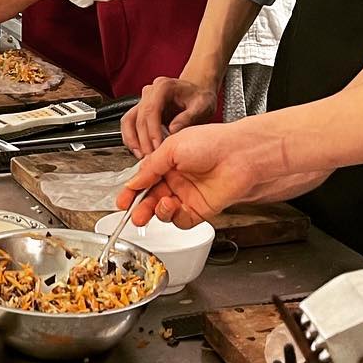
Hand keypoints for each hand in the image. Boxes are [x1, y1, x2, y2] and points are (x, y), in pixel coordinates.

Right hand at [118, 116, 324, 228]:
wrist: (241, 156)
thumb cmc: (212, 142)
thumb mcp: (172, 148)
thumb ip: (150, 167)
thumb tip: (134, 181)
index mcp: (169, 161)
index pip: (145, 179)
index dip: (132, 190)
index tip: (122, 200)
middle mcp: (178, 179)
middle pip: (152, 198)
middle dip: (140, 207)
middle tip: (132, 214)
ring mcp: (188, 195)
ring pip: (164, 211)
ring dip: (157, 210)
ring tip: (159, 205)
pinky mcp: (200, 210)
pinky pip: (181, 220)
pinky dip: (174, 216)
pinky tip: (174, 206)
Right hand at [122, 75, 221, 157]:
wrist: (197, 93)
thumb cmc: (200, 98)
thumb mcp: (202, 106)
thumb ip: (188, 117)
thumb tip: (172, 130)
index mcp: (163, 87)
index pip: (151, 109)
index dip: (152, 130)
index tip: (157, 147)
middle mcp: (150, 92)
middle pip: (138, 117)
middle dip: (143, 140)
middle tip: (151, 157)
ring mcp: (143, 101)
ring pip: (128, 121)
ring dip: (132, 140)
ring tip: (142, 156)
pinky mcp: (140, 111)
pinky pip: (129, 124)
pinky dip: (131, 138)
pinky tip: (140, 151)